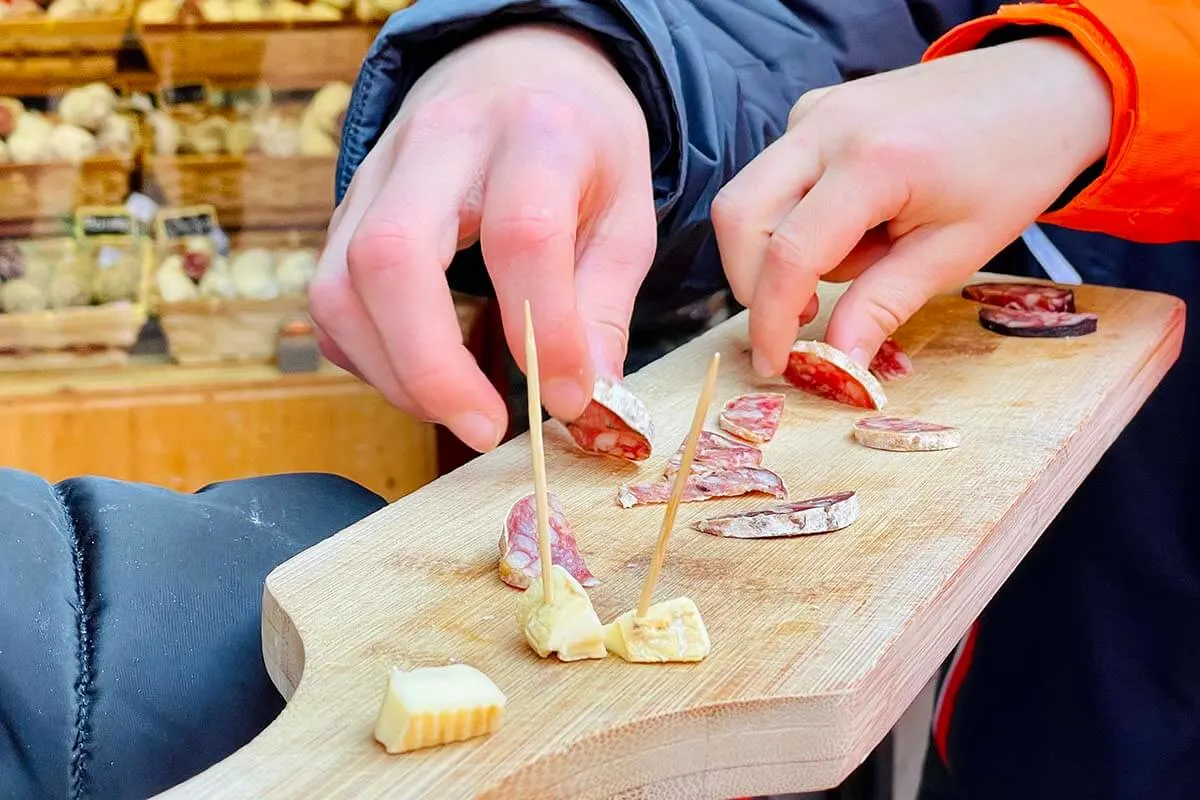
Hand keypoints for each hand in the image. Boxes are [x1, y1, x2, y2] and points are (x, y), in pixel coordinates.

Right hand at [310, 24, 655, 451]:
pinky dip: (367, 356)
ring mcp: (377, 175)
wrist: (517, 70)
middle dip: (431, 365)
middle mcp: (440, 143)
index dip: (545, 331)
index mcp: (534, 133)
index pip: (523, 234)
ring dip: (394, 372)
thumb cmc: (580, 147)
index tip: (569, 398)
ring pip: (341, 284)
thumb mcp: (626, 211)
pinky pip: (329, 300)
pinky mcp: (345, 211)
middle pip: (392, 255)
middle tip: (485, 427)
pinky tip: (421, 376)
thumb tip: (590, 401)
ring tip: (459, 411)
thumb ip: (605, 303)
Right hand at [711, 37, 1112, 373]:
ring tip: (864, 252)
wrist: (1037, 88)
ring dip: (784, 249)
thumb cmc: (1012, 165)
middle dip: (755, 282)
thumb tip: (837, 365)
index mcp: (873, 160)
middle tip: (806, 315)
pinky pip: (775, 180)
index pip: (789, 253)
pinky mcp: (811, 114)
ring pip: (750, 200)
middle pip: (738, 217)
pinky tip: (859, 222)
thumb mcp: (955, 251)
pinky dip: (799, 220)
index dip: (770, 319)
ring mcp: (813, 112)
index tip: (774, 363)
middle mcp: (826, 125)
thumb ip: (883, 306)